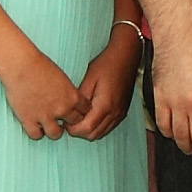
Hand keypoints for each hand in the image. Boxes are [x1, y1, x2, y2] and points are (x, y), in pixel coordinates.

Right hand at [0, 48, 82, 140]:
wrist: (21, 66)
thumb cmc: (40, 66)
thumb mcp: (62, 78)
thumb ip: (68, 92)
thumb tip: (69, 100)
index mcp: (73, 97)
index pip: (86, 111)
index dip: (81, 111)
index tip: (75, 110)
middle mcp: (62, 109)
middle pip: (74, 124)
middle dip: (70, 121)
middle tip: (63, 119)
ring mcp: (45, 116)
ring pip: (56, 134)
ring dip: (54, 130)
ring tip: (50, 125)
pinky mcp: (29, 120)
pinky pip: (36, 136)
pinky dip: (36, 132)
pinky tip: (35, 125)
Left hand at [65, 23, 142, 139]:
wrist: (126, 57)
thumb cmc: (106, 64)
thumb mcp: (89, 78)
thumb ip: (80, 98)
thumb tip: (70, 111)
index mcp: (105, 105)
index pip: (86, 129)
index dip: (73, 129)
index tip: (65, 120)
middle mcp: (114, 113)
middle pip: (94, 135)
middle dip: (79, 131)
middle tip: (70, 119)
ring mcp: (120, 114)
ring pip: (101, 133)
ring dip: (89, 130)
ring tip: (79, 117)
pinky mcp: (122, 112)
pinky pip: (108, 127)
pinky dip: (98, 127)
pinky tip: (90, 116)